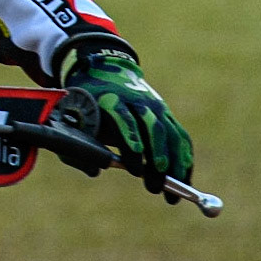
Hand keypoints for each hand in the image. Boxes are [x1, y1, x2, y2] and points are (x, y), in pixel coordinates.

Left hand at [63, 47, 193, 201]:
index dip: (132, 143)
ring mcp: (154, 106)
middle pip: (153, 128)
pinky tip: (184, 179)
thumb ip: (80, 144)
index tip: (135, 170)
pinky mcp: (166, 113)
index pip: (125, 120)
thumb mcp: (76, 119)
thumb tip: (95, 170)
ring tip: (172, 190)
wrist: (104, 70)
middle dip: (156, 159)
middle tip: (154, 187)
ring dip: (175, 163)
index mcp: (110, 99)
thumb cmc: (86, 104)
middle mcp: (137, 101)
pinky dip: (184, 158)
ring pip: (171, 133)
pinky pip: (180, 136)